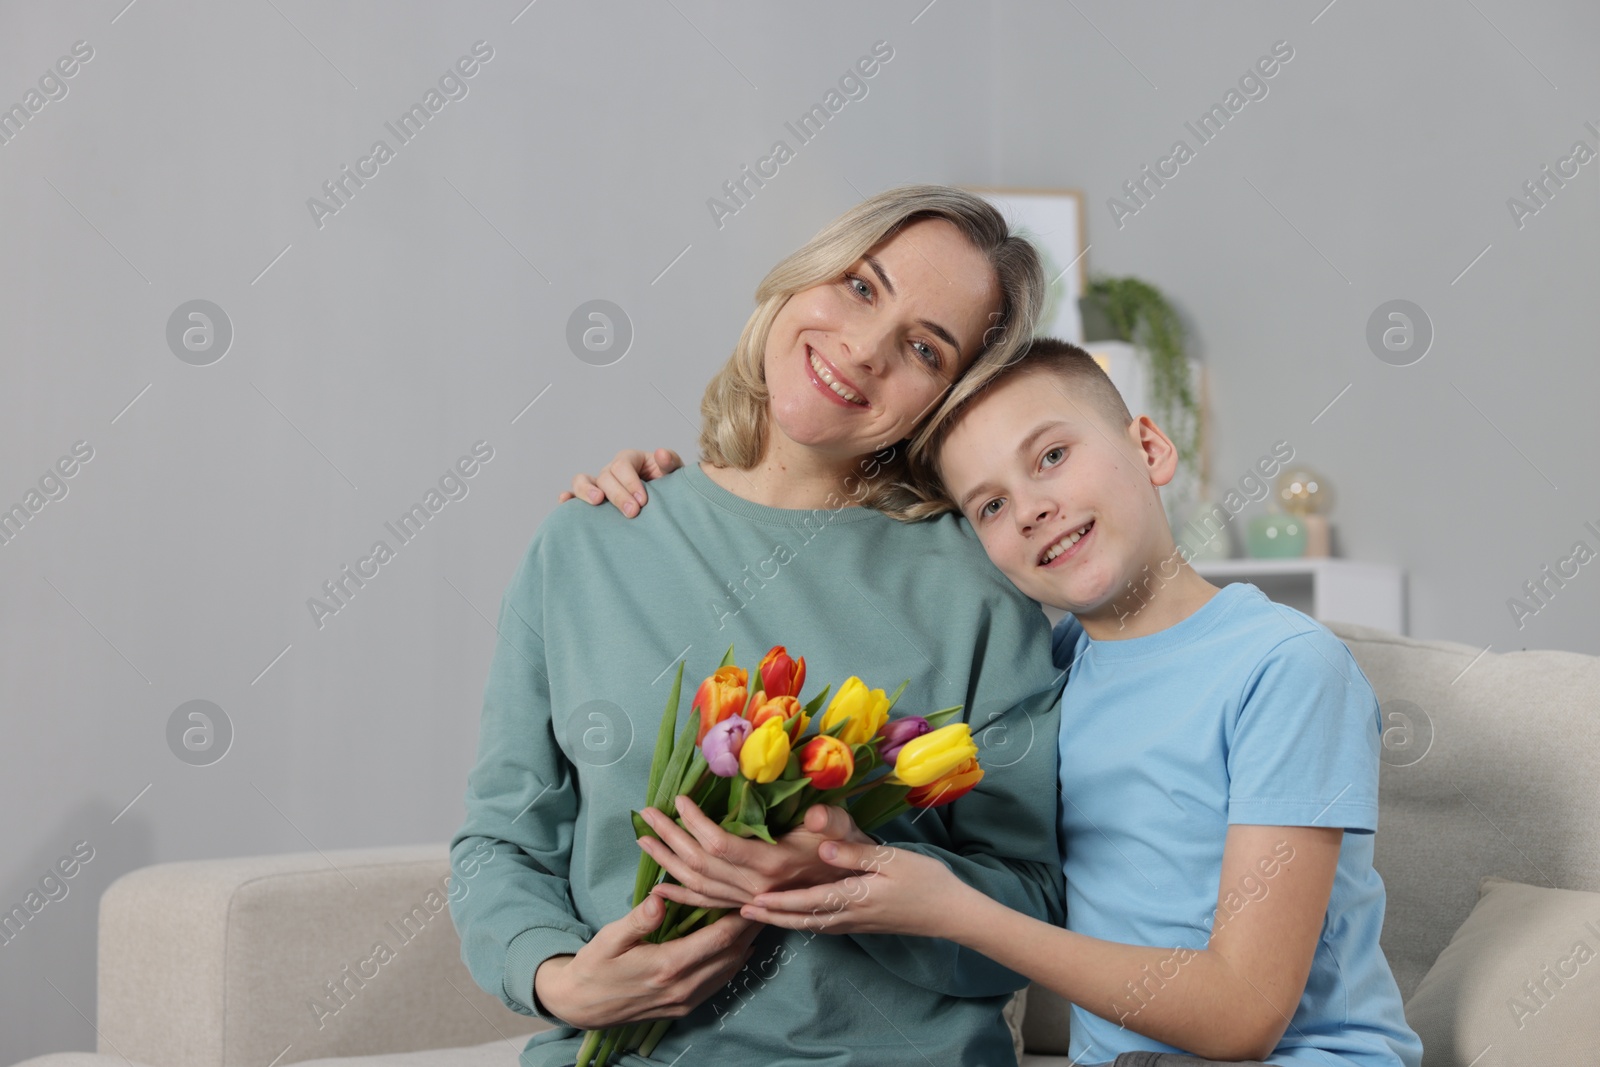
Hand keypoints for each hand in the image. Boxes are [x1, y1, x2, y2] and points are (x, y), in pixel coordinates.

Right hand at [533, 894, 759, 1029]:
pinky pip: (718, 984)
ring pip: (729, 971)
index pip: (719, 939)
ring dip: (746, 946)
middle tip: (767, 902)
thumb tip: (659, 897)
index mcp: (668, 966)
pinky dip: (733, 964)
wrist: (580, 1006)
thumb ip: (638, 920)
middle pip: (732, 954)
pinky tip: (739, 949)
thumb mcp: (609, 938)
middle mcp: (683, 987)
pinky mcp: (683, 1008)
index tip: (756, 896)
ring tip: (758, 920)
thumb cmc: (594, 965)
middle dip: (751, 929)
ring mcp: (685, 1001)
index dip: (741, 918)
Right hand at [557, 447, 682, 515]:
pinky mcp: (591, 499)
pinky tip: (565, 502)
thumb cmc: (669, 487)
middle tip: (632, 512)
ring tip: (597, 502)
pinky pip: (574, 496)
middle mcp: (611, 470)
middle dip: (617, 494)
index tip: (643, 501)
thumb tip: (660, 454)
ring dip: (586, 490)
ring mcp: (599, 484)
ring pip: (582, 481)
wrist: (665, 504)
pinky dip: (568, 498)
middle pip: (605, 476)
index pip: (623, 466)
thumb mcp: (674, 474)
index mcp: (630, 459)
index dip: (631, 482)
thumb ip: (670, 463)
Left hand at [638, 798, 872, 909]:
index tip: (679, 798)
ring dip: (667, 862)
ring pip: (698, 885)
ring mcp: (751, 900)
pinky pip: (708, 905)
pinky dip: (682, 895)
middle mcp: (757, 887)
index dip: (695, 821)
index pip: (721, 843)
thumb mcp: (843, 827)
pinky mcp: (749, 906)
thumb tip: (816, 815)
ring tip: (643, 840)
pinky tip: (661, 888)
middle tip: (645, 813)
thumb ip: (830, 822)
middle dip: (670, 837)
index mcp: (774, 864)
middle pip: (700, 864)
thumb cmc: (846, 848)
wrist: (857, 887)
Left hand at [737, 840, 968, 938]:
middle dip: (771, 916)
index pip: (808, 902)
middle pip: (802, 918)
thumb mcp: (894, 860)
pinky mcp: (862, 924)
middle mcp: (850, 915)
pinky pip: (823, 926)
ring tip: (759, 915)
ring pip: (810, 925)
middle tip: (740, 912)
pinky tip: (796, 918)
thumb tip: (822, 850)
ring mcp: (856, 923)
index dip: (778, 902)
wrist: (951, 913)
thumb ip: (856, 855)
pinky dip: (802, 922)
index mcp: (855, 897)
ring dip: (783, 920)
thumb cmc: (926, 881)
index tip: (752, 900)